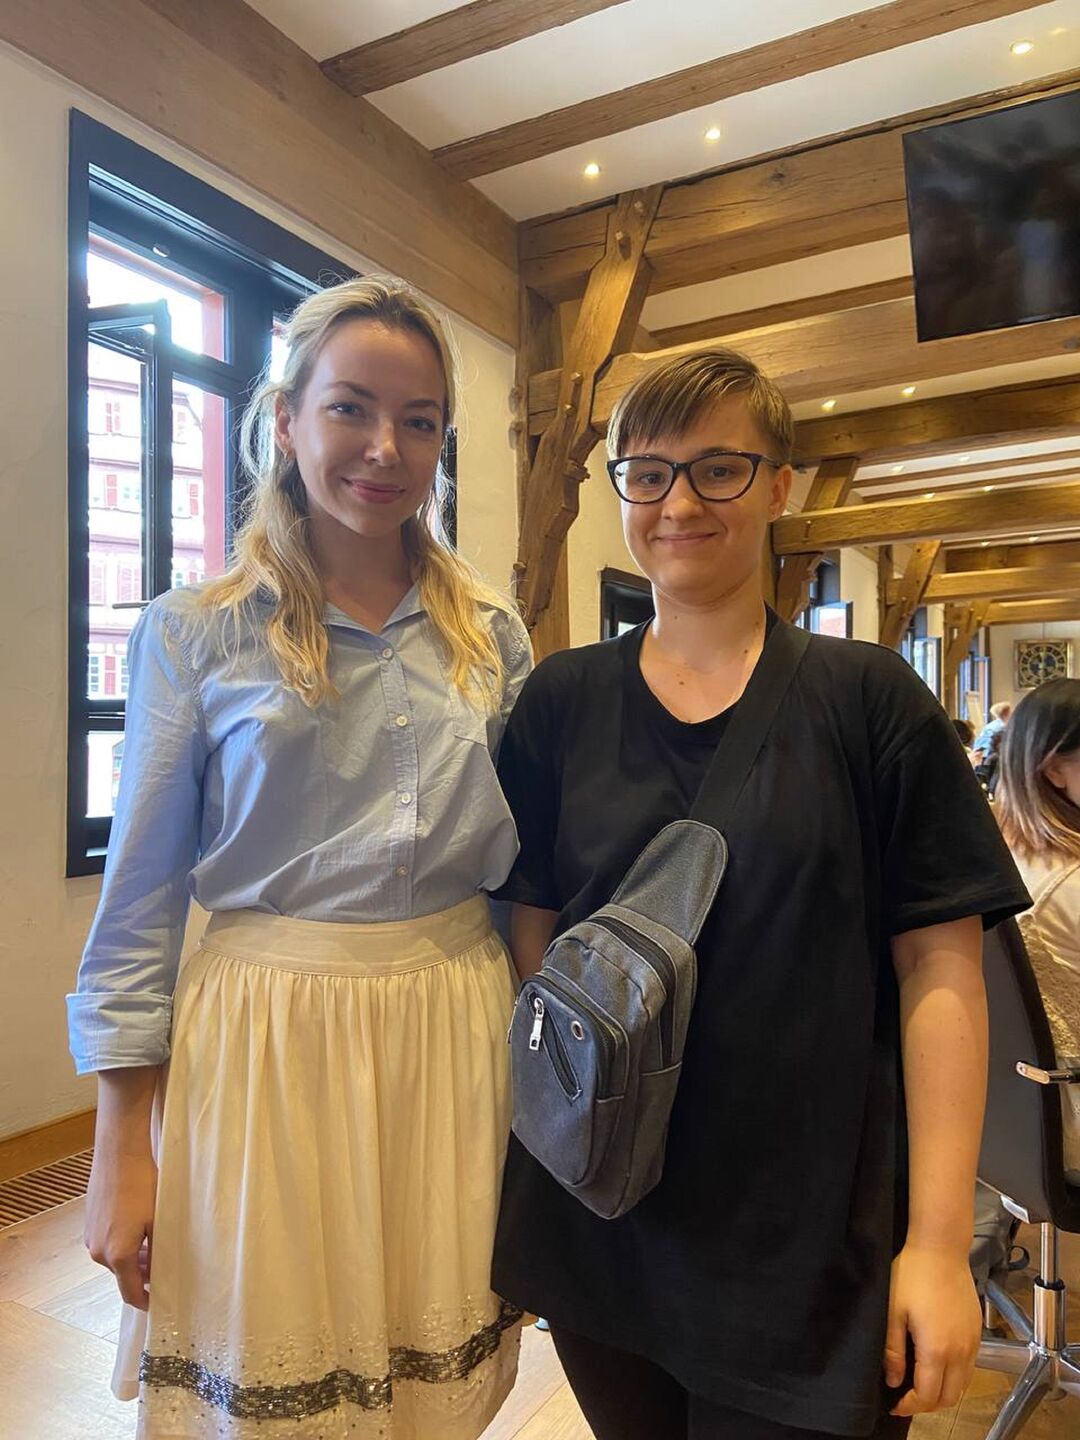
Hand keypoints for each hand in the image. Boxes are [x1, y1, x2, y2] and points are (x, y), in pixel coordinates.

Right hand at [84, 1142, 157, 1309]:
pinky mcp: (89, 1224)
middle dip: (143, 1276)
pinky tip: (138, 1228)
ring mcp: (90, 1238)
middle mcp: (98, 1251)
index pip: (130, 1292)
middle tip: (164, 1269)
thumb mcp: (158, 1221)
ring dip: (133, 1259)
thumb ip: (158, 1252)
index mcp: (118, 1255)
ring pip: (114, 1259)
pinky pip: (106, 1244)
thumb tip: (159, 1272)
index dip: (145, 1301)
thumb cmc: (142, 1185)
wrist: (119, 1154)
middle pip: (123, 1275)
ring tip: (154, 1247)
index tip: (158, 1303)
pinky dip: (122, 1244)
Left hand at [884, 1243, 980, 1415]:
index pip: (927, 1395)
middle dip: (927, 1405)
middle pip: (949, 1398)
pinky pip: (969, 1368)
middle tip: (906, 1397)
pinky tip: (937, 1365)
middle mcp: (960, 1352)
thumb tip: (893, 1380)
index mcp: (937, 1349)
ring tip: (920, 1383)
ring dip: (943, 1392)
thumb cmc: (912, 1274)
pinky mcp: (977, 1333)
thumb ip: (893, 1351)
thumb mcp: (893, 1311)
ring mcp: (972, 1343)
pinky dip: (955, 1377)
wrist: (941, 1249)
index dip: (910, 1406)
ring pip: (962, 1386)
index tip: (895, 1404)